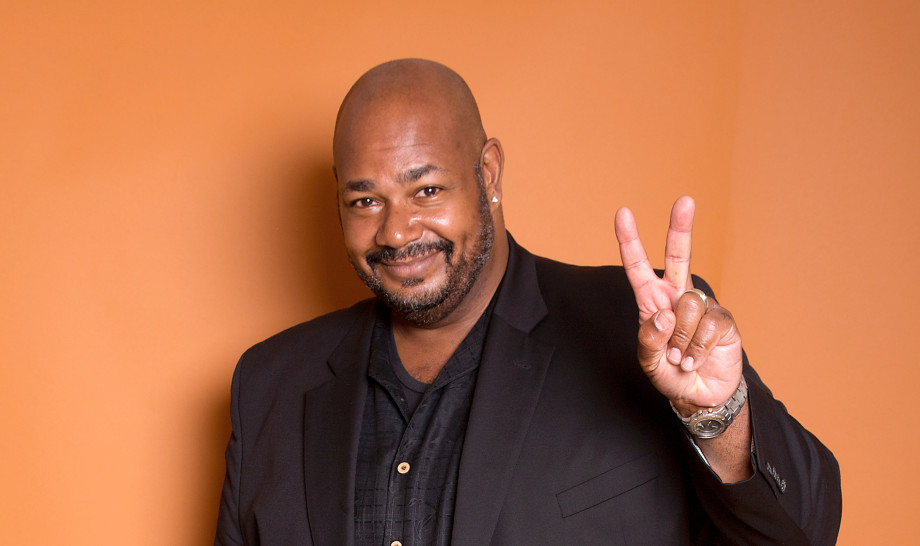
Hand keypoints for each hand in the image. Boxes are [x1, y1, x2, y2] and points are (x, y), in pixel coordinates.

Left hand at [614, 196, 742, 413]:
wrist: (700, 396)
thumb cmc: (669, 374)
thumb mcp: (648, 361)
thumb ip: (649, 339)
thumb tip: (663, 314)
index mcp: (652, 302)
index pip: (638, 267)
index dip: (629, 241)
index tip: (623, 213)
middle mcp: (677, 297)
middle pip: (679, 257)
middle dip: (680, 228)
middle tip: (685, 200)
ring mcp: (702, 306)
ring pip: (688, 306)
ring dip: (681, 339)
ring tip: (681, 357)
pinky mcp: (723, 320)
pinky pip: (708, 325)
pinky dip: (697, 348)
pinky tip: (695, 359)